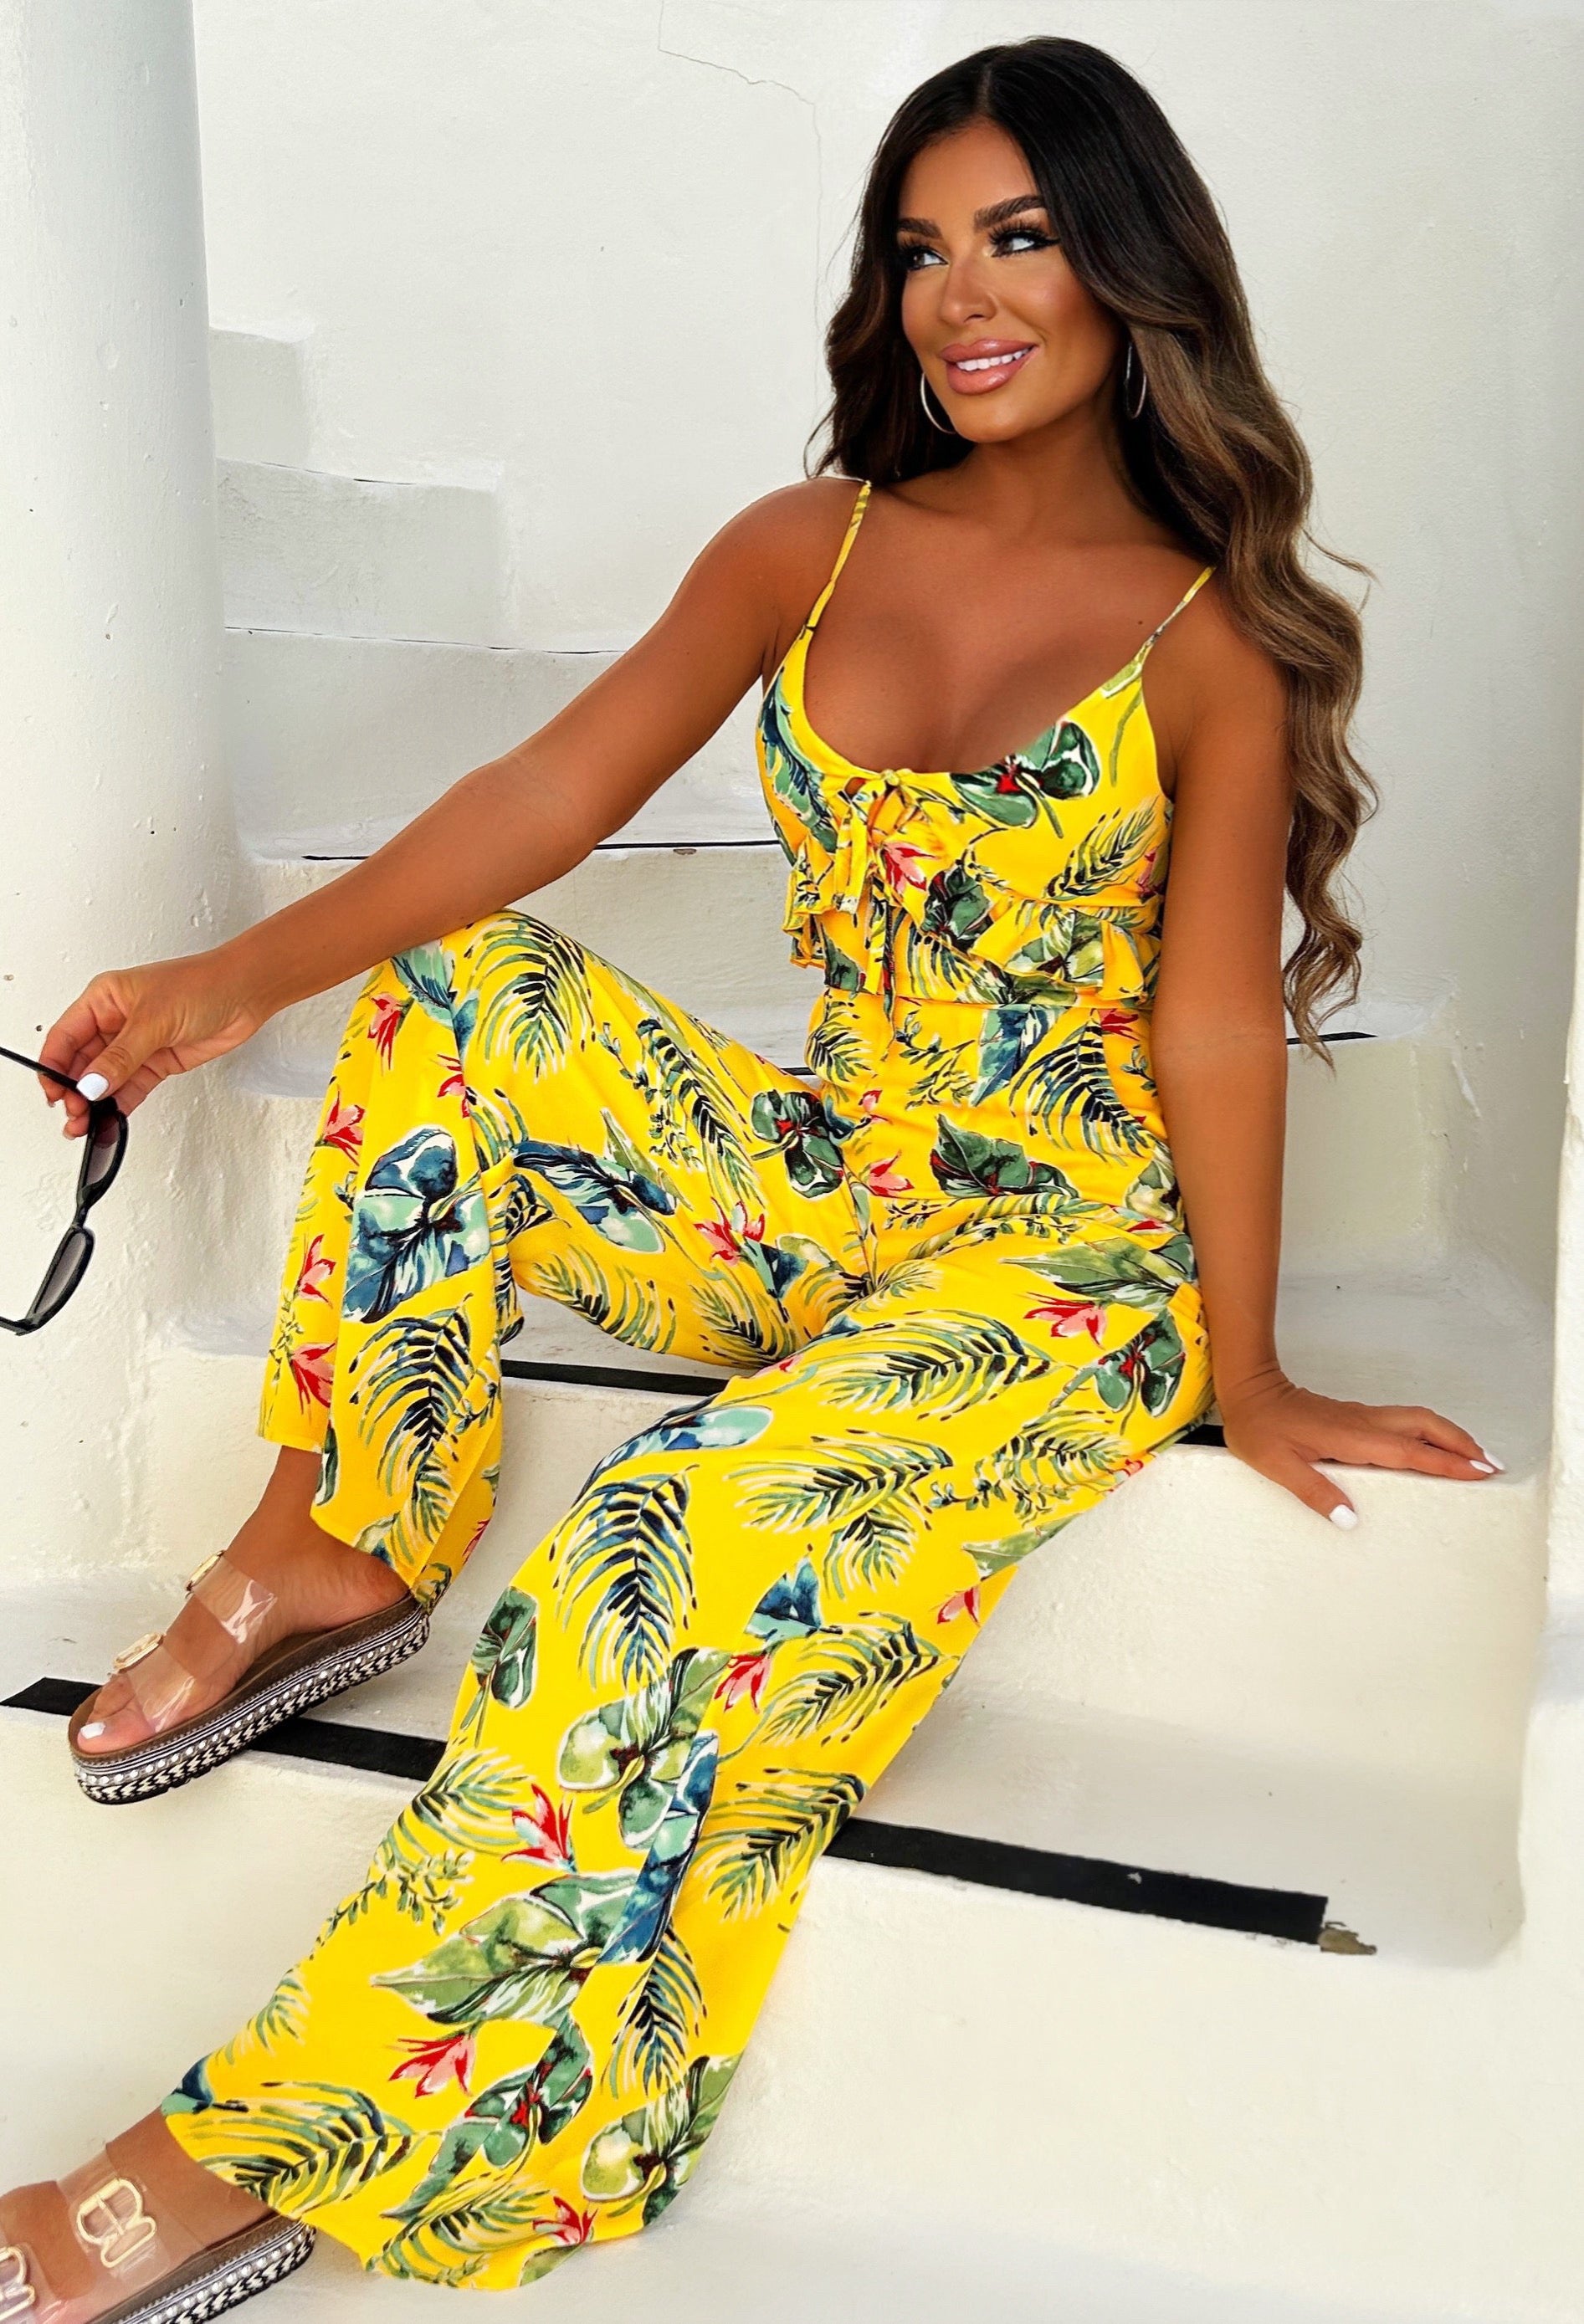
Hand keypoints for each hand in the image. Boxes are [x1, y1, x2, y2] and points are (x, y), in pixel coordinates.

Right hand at [39, 948, 266, 1135]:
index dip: (54, 1066)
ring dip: (94, 1103)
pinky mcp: (156, 1062)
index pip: (65, 1037)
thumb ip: (121, 1057)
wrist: (246, 993)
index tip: (54, 1092)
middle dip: (74, 1090)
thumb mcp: (153, 1020)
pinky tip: (110, 1120)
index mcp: (104, 999)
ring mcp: (136, 1044)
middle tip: (74, 1115)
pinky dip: (119, 1105)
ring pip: (104, 1079)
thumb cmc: (203, 984)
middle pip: (81, 1063)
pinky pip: (129, 1088)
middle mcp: (116, 1022)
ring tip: (86, 1125)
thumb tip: (92, 1084)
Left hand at [1217, 1366, 1500, 1525]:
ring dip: (1450, 1437)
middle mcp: (1364, 1423)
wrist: (1249, 1391)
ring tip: (1475, 1458)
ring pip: (1418, 1420)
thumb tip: (1349, 1519)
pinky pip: (1404, 1422)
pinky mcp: (1357, 1417)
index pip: (1410, 1451)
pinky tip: (1431, 1449)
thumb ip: (1314, 1491)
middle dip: (1463, 1445)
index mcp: (1351, 1437)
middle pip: (1427, 1426)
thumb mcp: (1278, 1466)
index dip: (1447, 1463)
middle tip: (1492, 1467)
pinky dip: (1429, 1434)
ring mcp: (1362, 1417)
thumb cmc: (1260, 1428)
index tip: (1480, 1472)